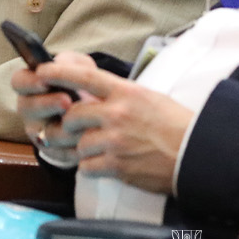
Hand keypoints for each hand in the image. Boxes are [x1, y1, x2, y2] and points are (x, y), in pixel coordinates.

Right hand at [12, 55, 80, 159]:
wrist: (95, 112)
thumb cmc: (81, 84)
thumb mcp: (78, 67)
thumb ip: (69, 62)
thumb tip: (59, 63)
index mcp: (30, 85)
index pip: (18, 82)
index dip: (29, 82)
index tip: (44, 80)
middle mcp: (29, 110)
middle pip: (28, 108)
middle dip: (48, 104)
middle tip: (66, 100)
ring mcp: (40, 132)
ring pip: (47, 134)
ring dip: (67, 127)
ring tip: (85, 121)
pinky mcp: (54, 152)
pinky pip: (63, 153)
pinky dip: (77, 146)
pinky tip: (90, 138)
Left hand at [36, 51, 191, 194]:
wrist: (196, 154)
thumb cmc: (176, 125)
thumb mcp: (149, 99)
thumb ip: (119, 97)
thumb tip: (93, 97)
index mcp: (126, 93)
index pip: (84, 77)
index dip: (58, 72)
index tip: (42, 70)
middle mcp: (117, 115)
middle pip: (72, 116)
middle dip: (69, 124)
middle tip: (74, 128)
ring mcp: (116, 141)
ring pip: (78, 145)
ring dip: (84, 149)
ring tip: (100, 149)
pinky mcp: (117, 166)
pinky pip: (87, 168)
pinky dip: (92, 168)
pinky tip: (106, 165)